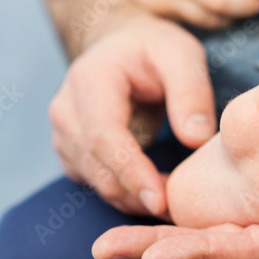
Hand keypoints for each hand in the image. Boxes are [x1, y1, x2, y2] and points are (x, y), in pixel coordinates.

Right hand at [48, 14, 216, 216]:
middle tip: (177, 212)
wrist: (123, 46)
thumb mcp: (182, 54)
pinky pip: (94, 182)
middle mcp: (66, 108)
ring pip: (93, 180)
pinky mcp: (70, 150)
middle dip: (135, 194)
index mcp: (90, 79)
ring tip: (172, 206)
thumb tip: (196, 138)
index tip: (160, 200)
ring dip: (130, 199)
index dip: (130, 172)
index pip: (103, 136)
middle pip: (95, 165)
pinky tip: (153, 196)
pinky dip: (123, 195)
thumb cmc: (155, 48)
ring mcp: (62, 132)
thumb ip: (191, 92)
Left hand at [91, 118, 258, 258]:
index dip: (204, 250)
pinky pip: (241, 218)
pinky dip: (200, 221)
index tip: (154, 254)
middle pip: (225, 249)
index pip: (256, 246)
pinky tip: (171, 213)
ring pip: (226, 235)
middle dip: (165, 250)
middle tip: (102, 248)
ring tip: (119, 236)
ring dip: (172, 237)